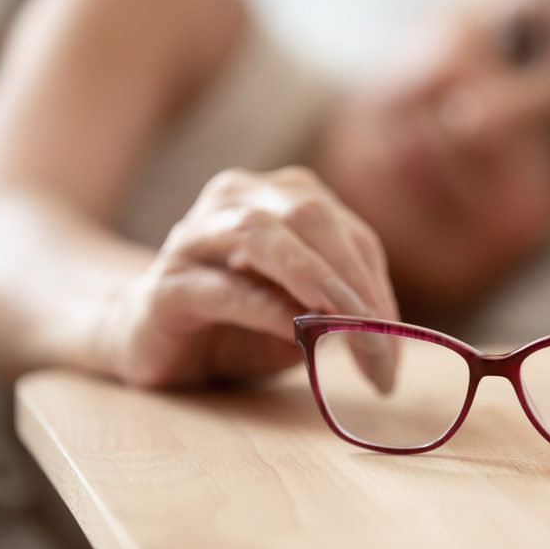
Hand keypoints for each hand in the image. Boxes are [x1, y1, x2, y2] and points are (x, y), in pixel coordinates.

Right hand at [102, 167, 399, 388]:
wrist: (153, 343)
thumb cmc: (239, 325)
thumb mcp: (302, 318)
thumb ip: (340, 312)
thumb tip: (385, 335)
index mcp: (281, 198)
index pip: (347, 233)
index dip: (379, 288)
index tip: (395, 349)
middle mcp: (237, 201)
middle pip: (310, 217)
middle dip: (354, 281)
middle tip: (379, 346)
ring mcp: (195, 238)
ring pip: (261, 233)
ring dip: (314, 277)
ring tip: (348, 321)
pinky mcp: (164, 287)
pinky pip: (220, 288)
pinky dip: (263, 307)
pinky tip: (294, 332)